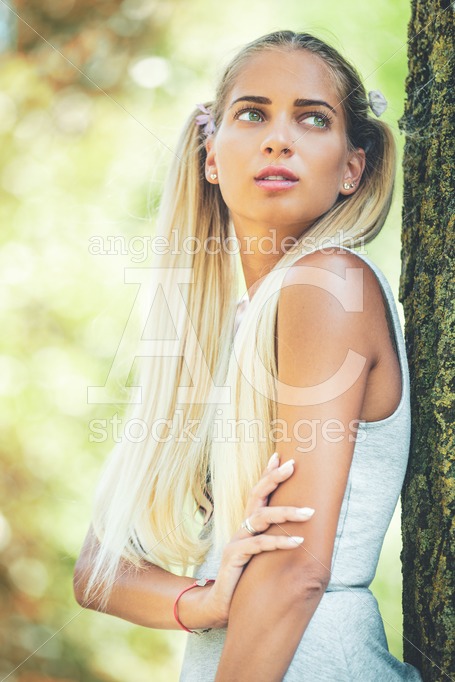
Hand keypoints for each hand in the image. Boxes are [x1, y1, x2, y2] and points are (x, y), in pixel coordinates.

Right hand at [202, 453, 314, 627]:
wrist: (222, 605)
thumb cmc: (246, 579)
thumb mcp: (264, 556)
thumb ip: (275, 541)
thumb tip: (305, 531)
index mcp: (248, 524)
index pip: (258, 492)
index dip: (267, 473)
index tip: (281, 456)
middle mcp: (241, 527)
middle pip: (257, 494)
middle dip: (274, 478)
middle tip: (293, 465)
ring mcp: (237, 540)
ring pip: (262, 517)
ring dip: (287, 512)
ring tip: (310, 511)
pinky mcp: (235, 556)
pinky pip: (260, 544)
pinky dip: (281, 542)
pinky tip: (299, 541)